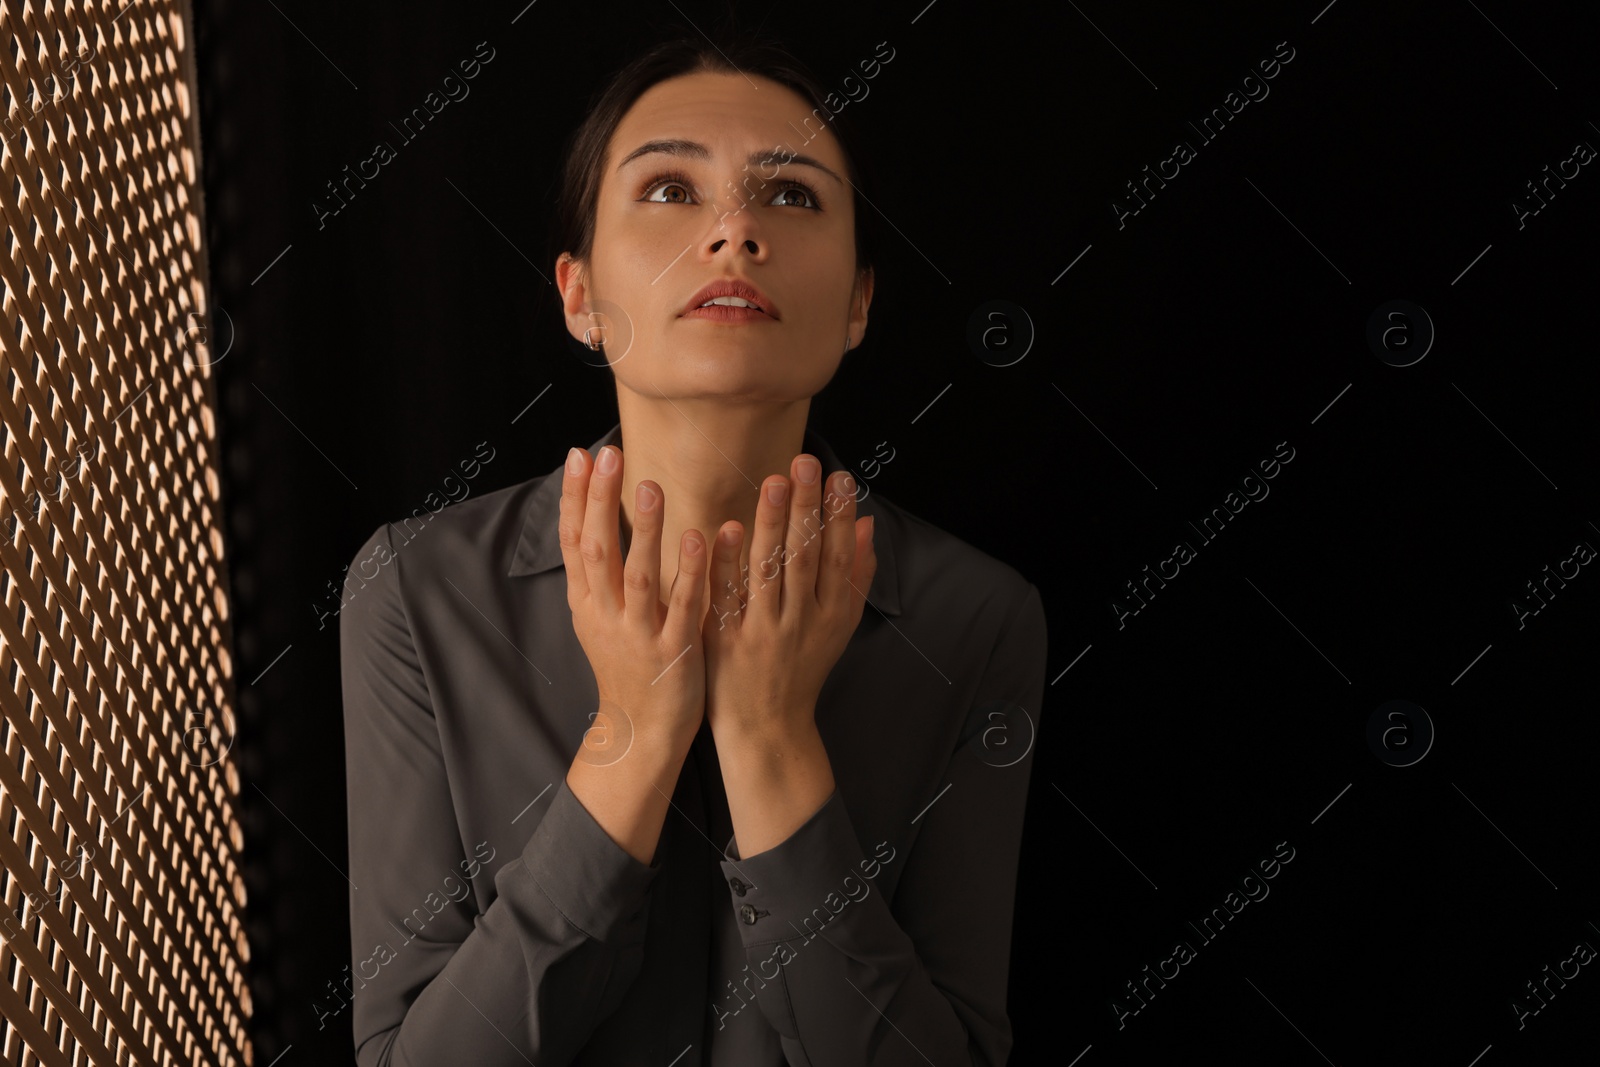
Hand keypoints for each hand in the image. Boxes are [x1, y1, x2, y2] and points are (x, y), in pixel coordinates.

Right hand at [558, 444, 708, 754]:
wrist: (641, 734)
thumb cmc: (628, 666)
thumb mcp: (601, 619)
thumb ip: (600, 572)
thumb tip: (593, 512)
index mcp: (587, 603)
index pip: (573, 541)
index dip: (576, 498)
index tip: (580, 455)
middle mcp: (605, 616)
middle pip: (597, 550)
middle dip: (600, 501)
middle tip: (608, 456)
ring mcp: (638, 635)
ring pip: (637, 576)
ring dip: (644, 530)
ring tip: (652, 486)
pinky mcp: (672, 654)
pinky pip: (680, 608)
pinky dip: (688, 573)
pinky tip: (698, 538)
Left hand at [703, 454, 875, 743]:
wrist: (767, 729)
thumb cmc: (801, 670)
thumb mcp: (839, 627)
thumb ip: (855, 575)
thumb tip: (867, 525)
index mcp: (830, 615)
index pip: (838, 557)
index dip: (840, 516)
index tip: (840, 476)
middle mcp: (799, 621)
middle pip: (805, 557)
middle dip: (807, 508)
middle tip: (805, 463)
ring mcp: (762, 631)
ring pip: (768, 570)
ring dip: (771, 524)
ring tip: (774, 482)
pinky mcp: (726, 642)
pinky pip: (726, 596)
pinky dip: (726, 562)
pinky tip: (727, 528)